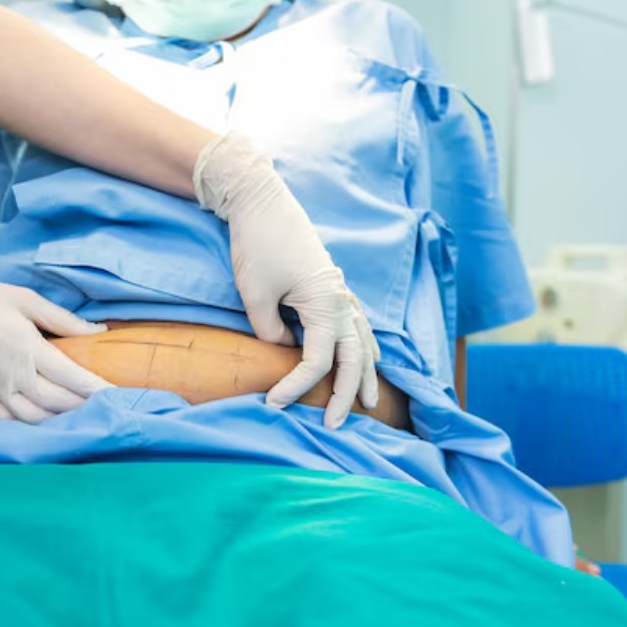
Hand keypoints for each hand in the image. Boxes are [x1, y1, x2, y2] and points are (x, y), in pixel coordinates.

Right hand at [0, 264, 111, 422]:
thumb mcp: (22, 298)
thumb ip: (62, 318)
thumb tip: (98, 331)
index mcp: (27, 348)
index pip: (73, 378)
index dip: (99, 390)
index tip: (122, 396)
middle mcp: (14, 377)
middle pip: (61, 404)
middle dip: (89, 409)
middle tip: (114, 409)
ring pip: (39, 419)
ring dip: (65, 421)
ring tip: (88, 418)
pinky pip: (13, 423)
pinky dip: (36, 427)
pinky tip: (52, 425)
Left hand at [194, 133, 379, 427]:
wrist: (261, 202)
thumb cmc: (256, 245)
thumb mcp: (255, 294)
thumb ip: (271, 331)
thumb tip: (284, 351)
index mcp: (327, 302)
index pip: (317, 360)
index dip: (296, 386)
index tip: (273, 403)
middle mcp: (342, 299)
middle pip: (354, 358)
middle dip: (348, 395)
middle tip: (335, 424)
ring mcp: (341, 290)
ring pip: (364, 340)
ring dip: (367, 373)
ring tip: (372, 403)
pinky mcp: (332, 284)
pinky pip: (357, 323)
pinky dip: (363, 346)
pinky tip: (363, 358)